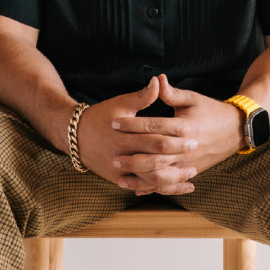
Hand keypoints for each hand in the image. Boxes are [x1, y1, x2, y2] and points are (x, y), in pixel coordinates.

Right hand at [77, 76, 199, 195]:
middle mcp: (122, 155)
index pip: (153, 137)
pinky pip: (143, 187)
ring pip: (150, 179)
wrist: (74, 136)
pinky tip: (177, 187)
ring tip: (192, 175)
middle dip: (176, 156)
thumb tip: (159, 81)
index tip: (192, 134)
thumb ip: (142, 97)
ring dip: (172, 179)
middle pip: (154, 159)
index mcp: (124, 135)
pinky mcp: (119, 179)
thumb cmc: (101, 116)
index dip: (174, 136)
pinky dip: (161, 188)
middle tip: (195, 151)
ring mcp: (120, 170)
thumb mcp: (120, 104)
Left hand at [109, 74, 242, 194]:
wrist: (235, 130)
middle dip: (132, 158)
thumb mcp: (193, 99)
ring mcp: (188, 162)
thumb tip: (156, 79)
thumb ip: (171, 93)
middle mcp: (185, 147)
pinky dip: (153, 188)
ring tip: (120, 176)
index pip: (153, 126)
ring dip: (139, 177)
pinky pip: (169, 183)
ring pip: (160, 174)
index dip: (132, 124)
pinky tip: (137, 189)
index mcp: (184, 127)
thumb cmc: (212, 111)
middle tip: (112, 157)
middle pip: (154, 155)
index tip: (114, 123)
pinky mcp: (190, 171)